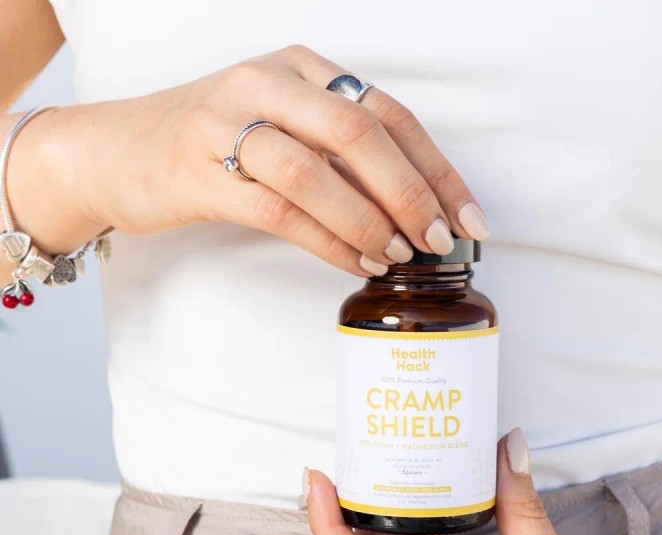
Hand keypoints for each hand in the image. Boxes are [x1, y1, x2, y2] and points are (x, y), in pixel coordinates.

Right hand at [12, 46, 486, 274]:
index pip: (389, 114)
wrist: (115, 150)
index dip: (437, 169)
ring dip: (369, 222)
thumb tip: (414, 210)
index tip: (469, 219)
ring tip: (399, 257)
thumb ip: (339, 154)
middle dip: (412, 195)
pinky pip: (279, 211)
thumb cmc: (214, 144)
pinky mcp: (200, 171)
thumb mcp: (282, 126)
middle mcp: (268, 82)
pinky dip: (328, 242)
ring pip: (318, 173)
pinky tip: (355, 264)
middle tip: (438, 242)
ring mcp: (228, 122)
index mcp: (301, 68)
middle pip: (361, 135)